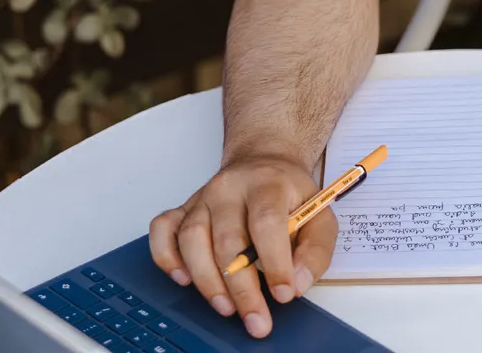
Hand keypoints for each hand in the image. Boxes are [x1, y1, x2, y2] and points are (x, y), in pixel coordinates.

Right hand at [148, 153, 335, 337]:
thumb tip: (297, 283)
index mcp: (268, 184)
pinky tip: (183, 278)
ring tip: (226, 307)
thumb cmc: (289, 194)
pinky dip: (166, 256)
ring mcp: (202, 198)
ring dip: (207, 279)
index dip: (274, 262)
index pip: (266, 222)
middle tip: (256, 319)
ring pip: (192, 238)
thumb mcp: (319, 214)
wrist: (263, 163)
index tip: (283, 294)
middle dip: (242, 287)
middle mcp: (230, 189)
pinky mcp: (183, 209)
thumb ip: (316, 250)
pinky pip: (163, 230)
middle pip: (228, 238)